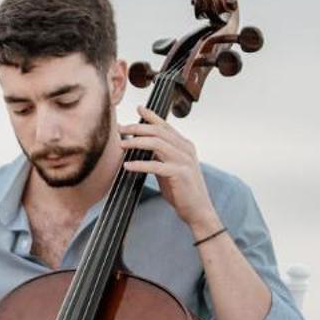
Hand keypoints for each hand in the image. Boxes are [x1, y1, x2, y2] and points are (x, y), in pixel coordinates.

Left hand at [120, 107, 218, 235]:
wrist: (198, 210)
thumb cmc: (182, 190)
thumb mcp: (169, 168)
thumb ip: (159, 156)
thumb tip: (141, 146)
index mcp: (184, 145)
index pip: (165, 126)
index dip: (152, 116)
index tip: (139, 109)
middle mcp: (186, 149)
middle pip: (158, 131)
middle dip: (138, 128)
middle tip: (121, 129)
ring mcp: (184, 161)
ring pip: (157, 144)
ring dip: (136, 142)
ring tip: (122, 145)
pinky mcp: (180, 174)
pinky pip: (156, 165)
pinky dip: (140, 165)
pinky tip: (128, 166)